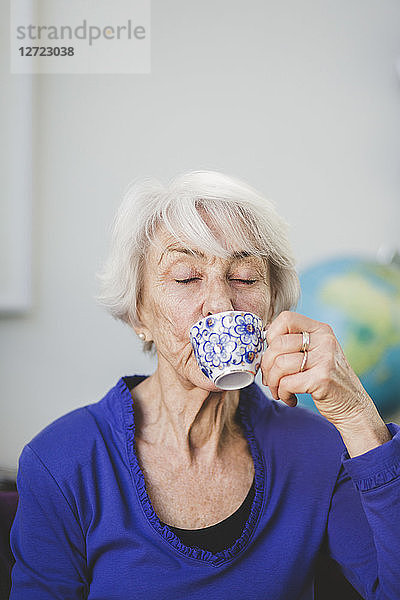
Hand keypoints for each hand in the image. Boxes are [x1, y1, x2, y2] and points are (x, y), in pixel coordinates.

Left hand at [261, 311, 373, 426]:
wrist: (353, 406)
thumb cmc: (327, 380)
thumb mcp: (317, 353)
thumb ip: (295, 342)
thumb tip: (263, 337)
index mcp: (321, 330)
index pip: (286, 318)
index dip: (272, 335)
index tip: (273, 353)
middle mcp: (324, 341)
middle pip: (278, 344)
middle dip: (267, 365)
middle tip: (270, 379)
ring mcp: (325, 359)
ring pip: (279, 364)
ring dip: (273, 383)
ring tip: (279, 391)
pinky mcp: (321, 379)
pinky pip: (286, 383)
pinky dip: (282, 394)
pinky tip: (290, 398)